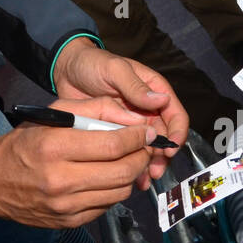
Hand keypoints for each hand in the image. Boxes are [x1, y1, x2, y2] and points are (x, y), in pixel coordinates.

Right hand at [0, 97, 155, 228]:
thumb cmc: (24, 142)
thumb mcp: (53, 113)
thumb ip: (95, 109)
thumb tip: (134, 118)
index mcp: (55, 146)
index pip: (113, 144)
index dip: (137, 137)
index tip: (146, 131)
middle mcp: (61, 179)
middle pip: (122, 171)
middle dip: (141, 156)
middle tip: (145, 146)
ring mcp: (65, 205)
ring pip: (120, 192)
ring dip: (132, 175)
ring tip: (129, 160)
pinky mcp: (69, 222)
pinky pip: (106, 206)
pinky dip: (114, 190)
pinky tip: (108, 177)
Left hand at [53, 38, 187, 186]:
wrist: (66, 70)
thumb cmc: (92, 63)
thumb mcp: (114, 70)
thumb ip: (135, 86)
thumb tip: (161, 100)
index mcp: (153, 91)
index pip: (174, 114)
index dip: (176, 133)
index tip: (170, 149)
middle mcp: (147, 109)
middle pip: (163, 136)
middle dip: (162, 155)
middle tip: (153, 171)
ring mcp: (132, 123)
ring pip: (148, 148)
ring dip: (148, 164)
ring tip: (143, 179)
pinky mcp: (116, 134)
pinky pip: (128, 152)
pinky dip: (131, 165)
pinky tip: (129, 179)